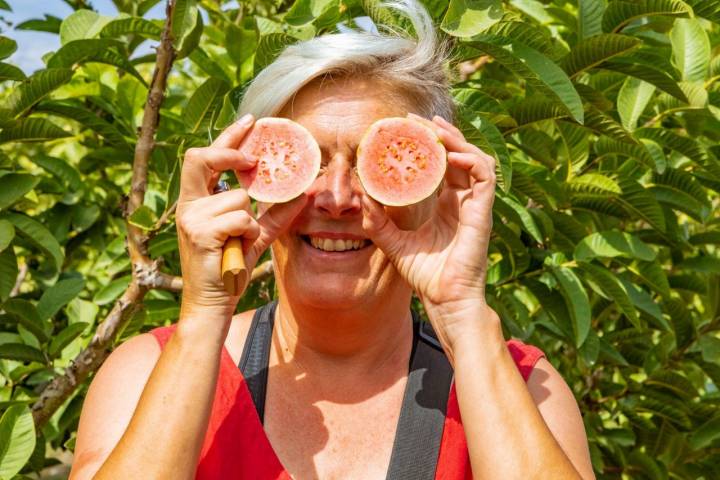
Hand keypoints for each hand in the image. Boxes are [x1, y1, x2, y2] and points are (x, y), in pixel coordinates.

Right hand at [176, 114, 307, 315]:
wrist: (213, 303)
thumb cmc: (231, 268)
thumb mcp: (255, 236)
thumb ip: (275, 215)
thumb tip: (303, 194)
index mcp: (197, 201)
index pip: (206, 157)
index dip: (228, 135)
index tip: (251, 120)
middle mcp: (188, 204)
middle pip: (202, 157)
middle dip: (229, 151)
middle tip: (253, 158)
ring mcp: (191, 217)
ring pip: (237, 198)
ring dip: (249, 219)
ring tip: (241, 241)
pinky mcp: (199, 232)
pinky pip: (240, 218)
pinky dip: (248, 232)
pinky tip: (240, 248)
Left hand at [361, 113, 498, 350]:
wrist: (445, 299)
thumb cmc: (425, 275)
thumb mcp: (394, 243)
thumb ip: (378, 222)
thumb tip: (360, 199)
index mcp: (447, 204)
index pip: (442, 164)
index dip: (429, 144)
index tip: (407, 128)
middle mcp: (463, 200)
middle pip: (458, 154)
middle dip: (440, 132)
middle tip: (415, 118)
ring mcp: (475, 205)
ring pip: (475, 158)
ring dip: (457, 140)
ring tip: (434, 128)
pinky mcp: (483, 212)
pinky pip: (484, 177)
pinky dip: (471, 160)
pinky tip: (450, 155)